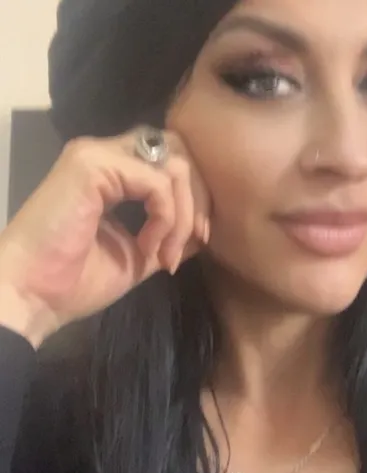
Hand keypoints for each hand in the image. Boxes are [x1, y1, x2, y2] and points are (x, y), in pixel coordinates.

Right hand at [0, 129, 209, 346]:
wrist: (34, 297)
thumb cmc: (78, 281)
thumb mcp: (140, 255)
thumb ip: (169, 236)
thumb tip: (202, 231)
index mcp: (114, 175)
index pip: (171, 162)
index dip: (196, 197)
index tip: (200, 240)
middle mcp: (107, 155)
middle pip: (178, 152)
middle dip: (198, 198)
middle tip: (198, 239)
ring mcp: (98, 155)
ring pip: (173, 165)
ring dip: (183, 215)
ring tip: (165, 254)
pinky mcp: (92, 165)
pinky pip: (156, 182)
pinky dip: (165, 218)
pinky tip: (148, 247)